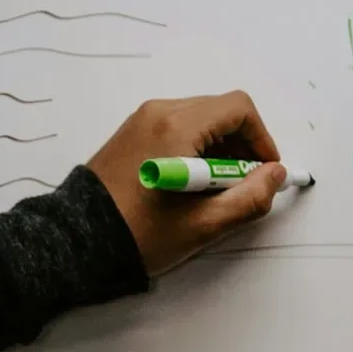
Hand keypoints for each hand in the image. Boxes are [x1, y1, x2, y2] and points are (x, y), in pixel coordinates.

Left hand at [87, 91, 286, 276]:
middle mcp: (157, 112)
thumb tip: (275, 175)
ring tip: (215, 190)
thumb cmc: (141, 234)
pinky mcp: (130, 134)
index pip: (238, 109)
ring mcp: (140, 121)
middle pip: (219, 112)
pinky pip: (175, 128)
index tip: (265, 171)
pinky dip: (195, 148)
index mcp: (176, 126)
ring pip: (198, 120)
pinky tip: (191, 184)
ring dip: (218, 148)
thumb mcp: (204, 224)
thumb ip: (250, 198)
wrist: (77, 242)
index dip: (261, 139)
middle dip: (241, 145)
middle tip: (243, 185)